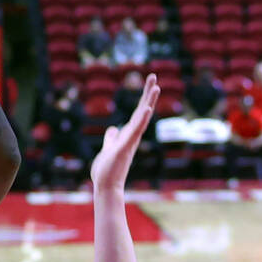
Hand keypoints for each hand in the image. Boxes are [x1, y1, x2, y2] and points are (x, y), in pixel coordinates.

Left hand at [90, 74, 159, 191]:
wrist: (106, 186)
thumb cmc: (107, 170)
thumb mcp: (108, 148)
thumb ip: (112, 138)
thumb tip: (113, 129)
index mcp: (128, 135)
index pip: (138, 113)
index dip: (144, 98)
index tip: (149, 83)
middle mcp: (132, 136)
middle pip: (142, 111)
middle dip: (147, 93)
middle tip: (153, 76)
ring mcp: (130, 141)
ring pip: (141, 119)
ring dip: (148, 103)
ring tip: (155, 87)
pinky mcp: (125, 148)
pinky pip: (135, 132)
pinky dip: (142, 120)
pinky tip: (147, 109)